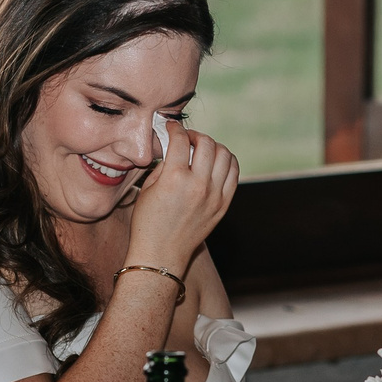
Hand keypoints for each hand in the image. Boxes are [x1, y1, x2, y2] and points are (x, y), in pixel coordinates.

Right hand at [127, 122, 240, 273]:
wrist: (160, 254)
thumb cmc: (147, 223)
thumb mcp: (148, 188)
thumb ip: (164, 164)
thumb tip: (175, 146)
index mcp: (175, 178)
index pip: (181, 140)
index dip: (175, 128)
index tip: (172, 127)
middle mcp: (198, 184)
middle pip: (206, 143)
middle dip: (195, 135)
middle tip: (187, 138)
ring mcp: (214, 195)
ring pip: (225, 154)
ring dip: (213, 146)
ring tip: (202, 149)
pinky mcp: (223, 205)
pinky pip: (234, 173)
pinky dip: (227, 161)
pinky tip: (215, 162)